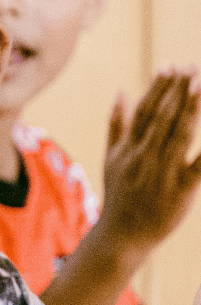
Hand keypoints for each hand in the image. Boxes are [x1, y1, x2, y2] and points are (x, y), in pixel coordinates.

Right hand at [99, 67, 200, 253]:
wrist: (120, 237)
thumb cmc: (120, 197)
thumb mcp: (112, 160)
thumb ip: (117, 125)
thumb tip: (122, 91)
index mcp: (128, 149)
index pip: (144, 112)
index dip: (157, 88)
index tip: (171, 66)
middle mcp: (143, 158)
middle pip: (162, 118)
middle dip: (178, 91)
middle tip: (193, 67)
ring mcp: (161, 173)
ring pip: (178, 134)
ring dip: (191, 108)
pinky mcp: (181, 190)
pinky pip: (199, 164)